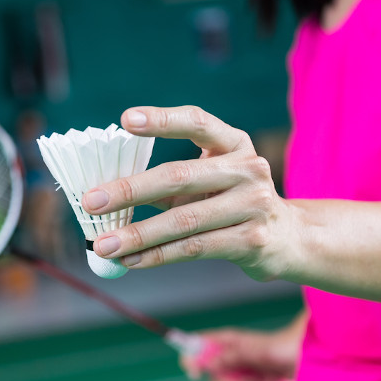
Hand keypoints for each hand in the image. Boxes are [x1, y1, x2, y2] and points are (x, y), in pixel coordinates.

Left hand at [81, 106, 298, 280]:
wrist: (289, 237)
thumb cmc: (232, 201)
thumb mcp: (208, 181)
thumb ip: (168, 182)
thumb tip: (109, 195)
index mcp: (233, 143)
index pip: (197, 121)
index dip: (163, 119)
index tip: (126, 120)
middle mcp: (247, 168)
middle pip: (180, 176)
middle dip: (130, 190)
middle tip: (91, 202)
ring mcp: (253, 204)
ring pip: (184, 220)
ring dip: (138, 234)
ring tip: (104, 245)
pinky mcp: (251, 240)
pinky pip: (194, 248)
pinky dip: (157, 255)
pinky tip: (131, 260)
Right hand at [181, 325, 301, 380]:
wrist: (304, 360)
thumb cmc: (280, 347)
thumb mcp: (252, 350)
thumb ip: (229, 355)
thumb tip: (208, 362)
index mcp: (226, 341)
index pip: (196, 345)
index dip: (190, 357)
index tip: (193, 371)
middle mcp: (229, 357)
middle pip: (211, 375)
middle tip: (247, 379)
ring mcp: (240, 373)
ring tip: (265, 380)